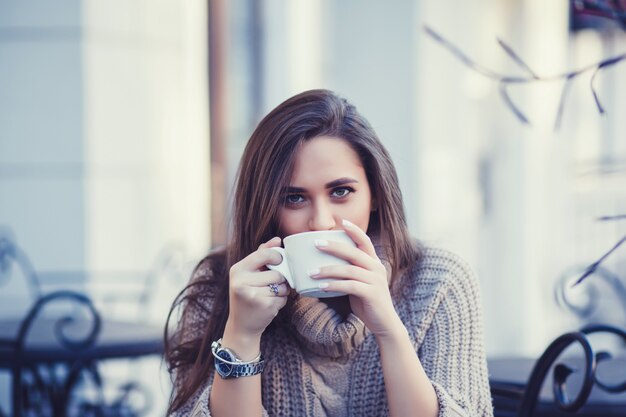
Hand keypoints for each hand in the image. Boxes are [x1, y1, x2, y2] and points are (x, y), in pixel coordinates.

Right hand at [225, 237, 289, 343]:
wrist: (241, 325)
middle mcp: (241, 281)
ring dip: (282, 291)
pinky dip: (281, 301)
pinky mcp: (263, 306)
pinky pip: (283, 298)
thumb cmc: (247, 294)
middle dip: (281, 279)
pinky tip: (270, 305)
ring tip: (270, 295)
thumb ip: (262, 255)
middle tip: (272, 285)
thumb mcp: (249, 274)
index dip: (277, 257)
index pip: (264, 254)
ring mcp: (252, 295)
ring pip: (282, 286)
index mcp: (237, 269)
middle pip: (277, 273)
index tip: (279, 262)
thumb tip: (277, 240)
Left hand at [310, 220, 403, 338]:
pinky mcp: (372, 294)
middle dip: (333, 246)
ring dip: (328, 270)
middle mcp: (377, 268)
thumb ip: (349, 272)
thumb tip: (324, 266)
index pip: (365, 241)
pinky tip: (321, 287)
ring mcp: (376, 281)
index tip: (341, 222)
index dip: (354, 230)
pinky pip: (350, 286)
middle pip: (354, 252)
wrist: (384, 323)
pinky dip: (334, 285)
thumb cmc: (367, 302)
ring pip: (349, 270)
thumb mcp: (359, 283)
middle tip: (315, 244)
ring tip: (311, 272)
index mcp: (374, 263)